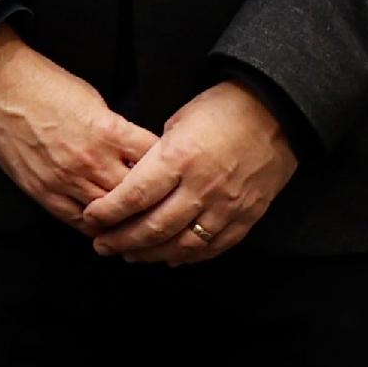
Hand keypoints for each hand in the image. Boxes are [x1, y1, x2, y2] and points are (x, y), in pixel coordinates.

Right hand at [0, 26, 156, 231]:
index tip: (174, 175)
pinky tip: (106, 227)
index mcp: (109, 132)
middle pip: (137, 195)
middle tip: (165, 210)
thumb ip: (117, 130)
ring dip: (126, 221)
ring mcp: (65, 180)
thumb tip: (135, 152)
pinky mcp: (43, 191)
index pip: (155, 162)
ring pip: (110, 215)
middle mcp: (91, 160)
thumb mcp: (95, 100)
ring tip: (140, 226)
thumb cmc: (46, 85)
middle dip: (153, 202)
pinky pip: (78, 221)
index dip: (169, 170)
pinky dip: (96, 226)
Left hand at [80, 82, 299, 266]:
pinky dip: (189, 257)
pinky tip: (170, 258)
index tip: (90, 218)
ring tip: (130, 255)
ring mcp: (226, 206)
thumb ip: (156, 155)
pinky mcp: (247, 217)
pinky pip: (214, 247)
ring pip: (182, 244)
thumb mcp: (178, 122)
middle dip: (122, 240)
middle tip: (101, 245)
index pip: (135, 196)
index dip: (109, 212)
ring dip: (151, 254)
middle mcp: (202, 188)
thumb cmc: (222, 109)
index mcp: (179, 158)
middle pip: (154, 227)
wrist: (277, 111)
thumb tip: (133, 181)